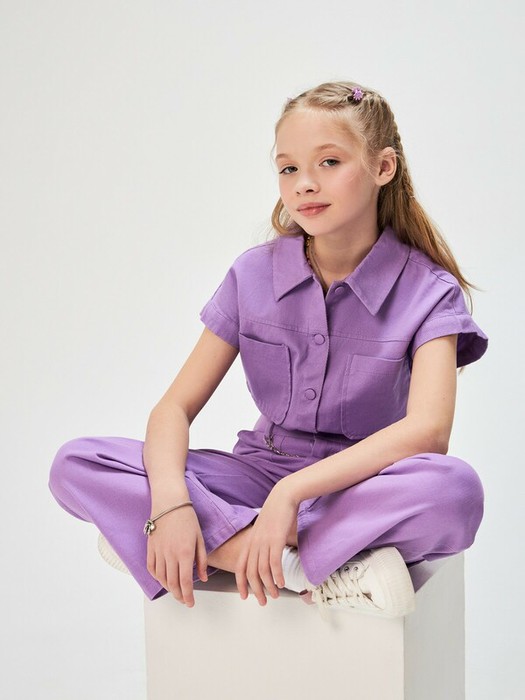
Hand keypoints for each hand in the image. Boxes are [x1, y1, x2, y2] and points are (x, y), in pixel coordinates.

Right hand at [146, 505, 207, 606]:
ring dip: (168, 589)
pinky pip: (151, 568)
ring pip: (161, 578)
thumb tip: (202, 578)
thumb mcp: (200, 538)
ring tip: (176, 592)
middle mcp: (170, 555)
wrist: (170, 503)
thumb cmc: (187, 518)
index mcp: (185, 553)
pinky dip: (157, 578)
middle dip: (179, 596)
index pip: (185, 582)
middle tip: (184, 600)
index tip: (191, 602)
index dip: (188, 596)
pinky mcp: (151, 548)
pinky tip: (163, 580)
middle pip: (172, 584)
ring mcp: (159, 552)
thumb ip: (201, 560)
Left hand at [235, 482, 298, 605]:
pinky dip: (276, 576)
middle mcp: (254, 543)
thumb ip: (265, 543)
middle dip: (256, 590)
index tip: (245, 596)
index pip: (240, 566)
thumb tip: (270, 556)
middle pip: (250, 572)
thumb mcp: (266, 529)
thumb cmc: (277, 513)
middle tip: (262, 602)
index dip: (241, 583)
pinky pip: (274, 563)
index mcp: (250, 541)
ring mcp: (264, 541)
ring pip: (262, 570)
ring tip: (274, 596)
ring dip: (268, 586)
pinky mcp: (275, 539)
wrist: (283, 496)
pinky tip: (281, 583)